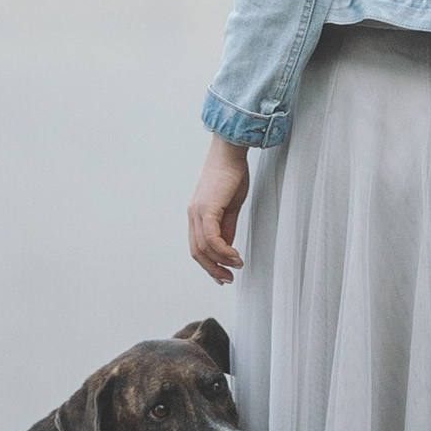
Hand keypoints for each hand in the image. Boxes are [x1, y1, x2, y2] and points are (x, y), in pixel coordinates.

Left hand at [187, 136, 249, 284]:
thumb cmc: (231, 174)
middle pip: (197, 252)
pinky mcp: (206, 209)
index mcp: (197, 214)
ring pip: (204, 248)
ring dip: (221, 261)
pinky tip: (234, 255)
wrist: (230, 152)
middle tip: (228, 278)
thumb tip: (227, 247)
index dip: (209, 264)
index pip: (198, 246)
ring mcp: (197, 212)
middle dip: (213, 269)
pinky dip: (223, 250)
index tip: (223, 274)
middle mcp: (193, 214)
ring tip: (237, 265)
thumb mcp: (230, 207)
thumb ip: (227, 227)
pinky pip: (212, 238)